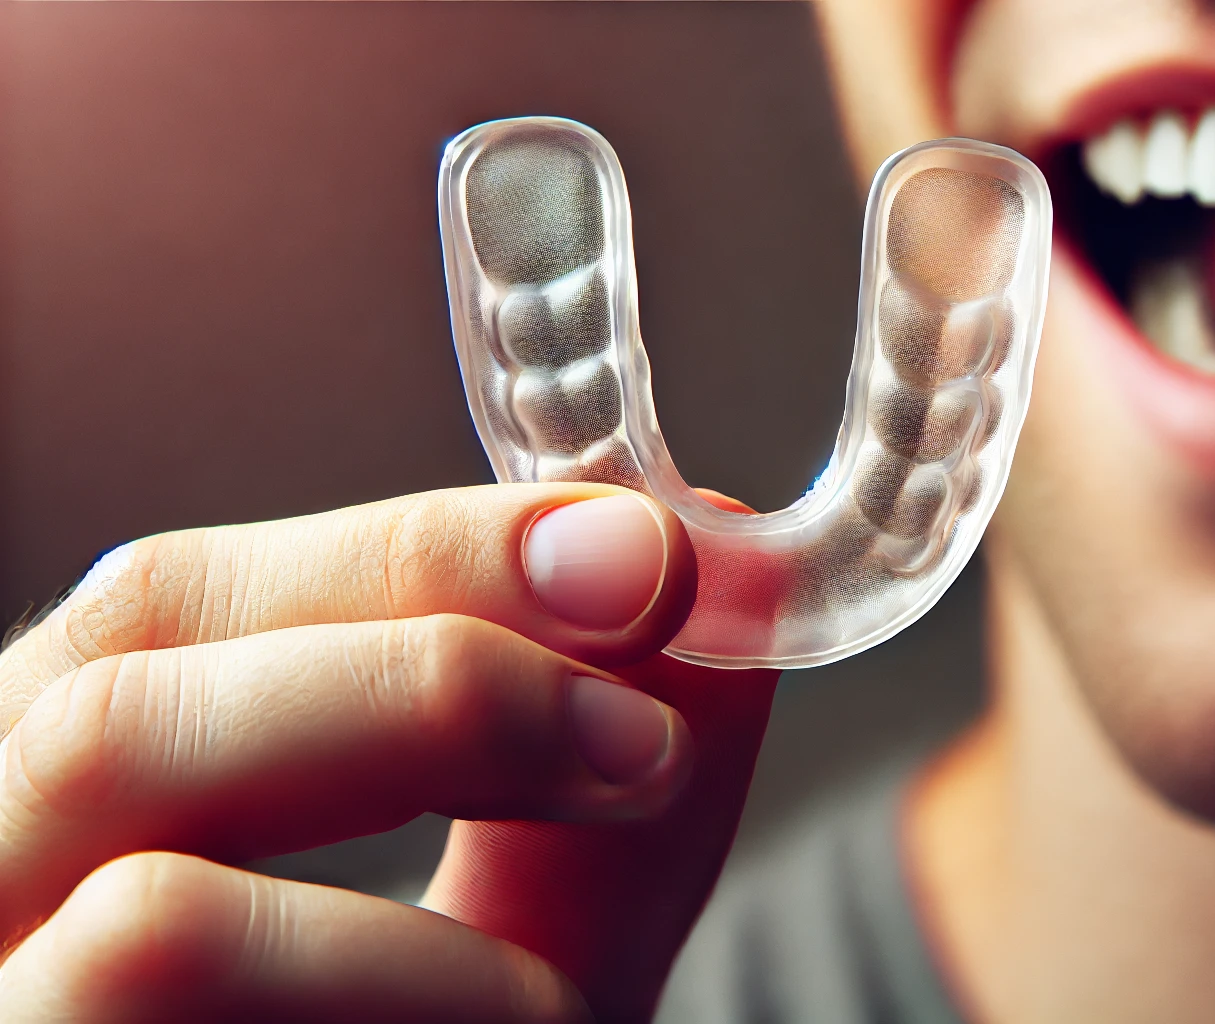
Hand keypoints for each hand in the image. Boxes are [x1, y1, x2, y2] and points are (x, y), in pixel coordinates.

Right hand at [0, 484, 779, 1021]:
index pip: (161, 611)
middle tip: (650, 734)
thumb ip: (595, 814)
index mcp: (61, 826)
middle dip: (428, 678)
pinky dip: (395, 1021)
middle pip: (114, 709)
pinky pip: (153, 1021)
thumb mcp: (504, 974)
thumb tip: (720, 600)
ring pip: (136, 922)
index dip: (408, 553)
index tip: (639, 552)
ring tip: (567, 990)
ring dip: (406, 947)